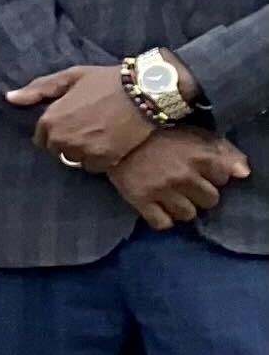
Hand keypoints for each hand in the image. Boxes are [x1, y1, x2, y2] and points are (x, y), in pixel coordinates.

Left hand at [10, 66, 152, 170]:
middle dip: (66, 141)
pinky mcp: (105, 161)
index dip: (54, 131)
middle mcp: (63, 140)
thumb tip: (10, 98)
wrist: (143, 93)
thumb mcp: (69, 78)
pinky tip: (108, 143)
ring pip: (75, 160)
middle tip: (85, 126)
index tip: (69, 122)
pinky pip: (94, 167)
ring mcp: (84, 152)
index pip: (41, 138)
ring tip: (97, 134)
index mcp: (51, 120)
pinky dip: (98, 159)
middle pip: (57, 151)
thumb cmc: (104, 82)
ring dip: (82, 151)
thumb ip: (38, 89)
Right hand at [111, 128, 247, 230]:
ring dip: (180, 206)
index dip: (211, 173)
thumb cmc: (155, 131)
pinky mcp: (140, 199)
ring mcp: (162, 189)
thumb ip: (223, 150)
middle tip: (182, 181)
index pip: (223, 178)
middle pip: (209, 201)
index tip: (197, 167)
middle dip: (198, 192)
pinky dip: (161, 217)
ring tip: (169, 193)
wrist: (110, 131)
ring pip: (187, 214)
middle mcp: (184, 174)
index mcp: (199, 154)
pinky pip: (162, 223)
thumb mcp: (192, 132)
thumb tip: (244, 173)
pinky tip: (156, 204)